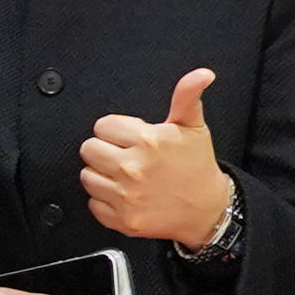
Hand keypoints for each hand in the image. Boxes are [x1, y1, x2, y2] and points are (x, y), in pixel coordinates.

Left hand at [78, 68, 236, 247]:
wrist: (207, 210)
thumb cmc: (197, 166)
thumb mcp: (193, 127)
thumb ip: (187, 96)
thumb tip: (201, 74)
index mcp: (147, 141)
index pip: (102, 126)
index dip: (115, 130)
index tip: (129, 138)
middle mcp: (133, 168)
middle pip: (89, 149)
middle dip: (104, 150)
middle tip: (124, 156)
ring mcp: (126, 196)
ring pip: (87, 176)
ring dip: (102, 175)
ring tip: (124, 176)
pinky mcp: (122, 220)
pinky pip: (93, 204)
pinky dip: (105, 201)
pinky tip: (124, 195)